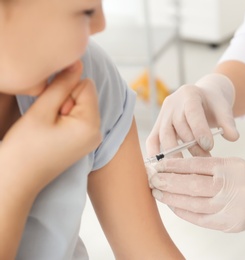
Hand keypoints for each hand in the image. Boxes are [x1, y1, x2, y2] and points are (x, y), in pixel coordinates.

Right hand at [0, 60, 101, 192]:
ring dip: (63, 109)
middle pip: (86, 96)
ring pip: (80, 106)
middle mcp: (98, 133)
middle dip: (65, 100)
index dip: (65, 90)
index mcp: (91, 125)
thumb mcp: (42, 110)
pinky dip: (64, 119)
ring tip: (48, 128)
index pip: (86, 85)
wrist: (16, 180)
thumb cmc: (24, 147)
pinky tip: (51, 132)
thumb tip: (78, 62)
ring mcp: (92, 140)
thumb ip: (62, 84)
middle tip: (47, 120)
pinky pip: (78, 119)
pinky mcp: (83, 143)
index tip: (50, 108)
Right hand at [146, 73, 239, 157]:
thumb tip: (233, 137)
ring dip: (176, 153)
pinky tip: (163, 167)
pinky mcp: (157, 126)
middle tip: (205, 158)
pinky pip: (152, 140)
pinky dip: (155, 153)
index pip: (192, 112)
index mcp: (189, 94)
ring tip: (190, 166)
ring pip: (164, 135)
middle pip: (178, 126)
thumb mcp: (223, 108)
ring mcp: (162, 115)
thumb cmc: (212, 104)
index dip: (199, 130)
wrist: (201, 98)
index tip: (209, 145)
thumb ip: (228, 122)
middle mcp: (172, 103)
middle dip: (192, 145)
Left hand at [148, 157, 244, 231]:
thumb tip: (172, 169)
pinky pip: (200, 219)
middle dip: (168, 182)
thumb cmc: (242, 176)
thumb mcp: (228, 163)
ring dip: (171, 198)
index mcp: (230, 168)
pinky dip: (183, 212)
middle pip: (193, 185)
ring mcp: (230, 208)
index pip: (196, 166)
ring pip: (194, 204)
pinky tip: (172, 205)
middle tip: (152, 179)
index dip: (174, 165)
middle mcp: (231, 188)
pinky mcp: (228, 223)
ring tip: (157, 192)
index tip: (159, 165)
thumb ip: (204, 166)